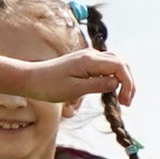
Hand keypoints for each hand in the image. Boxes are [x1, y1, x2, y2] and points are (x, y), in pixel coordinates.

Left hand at [20, 49, 135, 107]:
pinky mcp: (83, 62)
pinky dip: (112, 77)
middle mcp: (91, 55)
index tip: (124, 102)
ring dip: (122, 79)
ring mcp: (87, 58)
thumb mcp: (74, 89)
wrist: (30, 79)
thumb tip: (116, 83)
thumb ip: (97, 85)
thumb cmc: (49, 86)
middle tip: (126, 102)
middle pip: (121, 63)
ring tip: (121, 98)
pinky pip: (105, 66)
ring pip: (114, 63)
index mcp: (89, 61)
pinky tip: (110, 90)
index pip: (120, 66)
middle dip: (128, 81)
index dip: (128, 83)